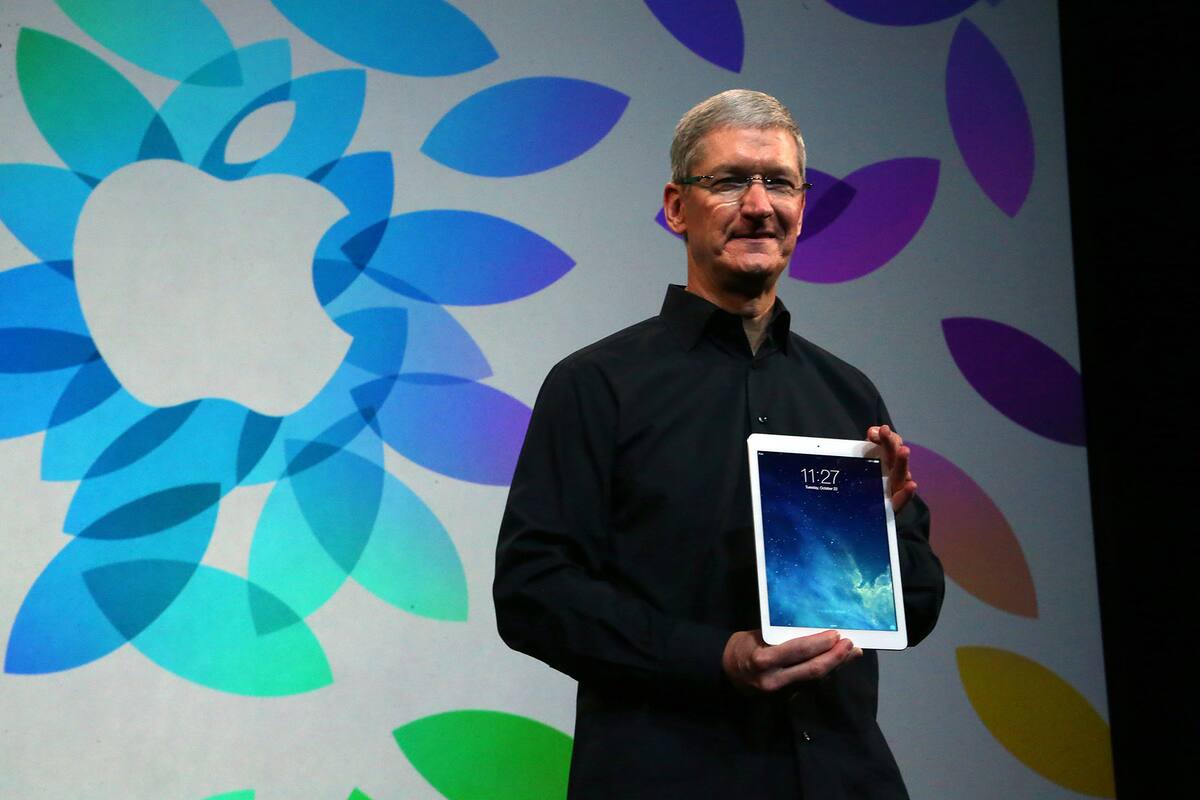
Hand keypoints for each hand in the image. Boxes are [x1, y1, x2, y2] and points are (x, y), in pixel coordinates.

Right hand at [722, 629, 861, 693]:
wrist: (727, 672)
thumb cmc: (743, 647)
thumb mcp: (757, 635)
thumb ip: (783, 635)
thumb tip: (813, 629)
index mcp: (762, 660)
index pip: (797, 651)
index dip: (819, 643)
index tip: (836, 634)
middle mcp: (773, 679)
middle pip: (812, 670)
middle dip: (835, 657)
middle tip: (851, 644)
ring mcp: (781, 691)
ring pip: (815, 679)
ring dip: (835, 665)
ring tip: (852, 652)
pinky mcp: (786, 696)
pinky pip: (810, 682)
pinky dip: (826, 671)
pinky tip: (837, 662)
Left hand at [868, 424, 916, 512]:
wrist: (860, 511)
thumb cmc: (866, 482)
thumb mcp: (864, 460)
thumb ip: (870, 443)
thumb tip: (873, 432)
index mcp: (888, 459)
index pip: (893, 444)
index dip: (886, 436)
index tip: (873, 433)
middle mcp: (894, 472)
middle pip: (894, 456)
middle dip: (891, 443)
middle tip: (885, 432)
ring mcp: (895, 488)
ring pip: (900, 474)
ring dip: (902, 462)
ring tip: (903, 451)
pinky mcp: (893, 505)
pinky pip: (901, 500)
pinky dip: (906, 493)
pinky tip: (911, 485)